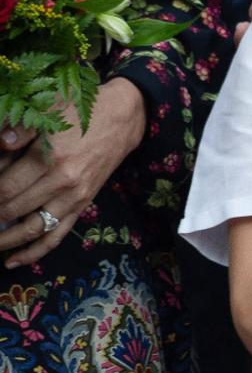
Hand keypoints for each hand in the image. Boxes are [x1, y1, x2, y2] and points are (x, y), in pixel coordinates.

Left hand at [0, 78, 146, 265]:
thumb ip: (20, 130)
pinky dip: (34, 251)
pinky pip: (56, 235)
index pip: (5, 187)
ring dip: (5, 241)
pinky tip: (13, 260)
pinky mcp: (82, 206)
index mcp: (50, 158)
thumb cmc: (78, 113)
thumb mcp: (48, 111)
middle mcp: (63, 183)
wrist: (120, 121)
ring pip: (33, 229)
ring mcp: (74, 198)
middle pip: (13, 209)